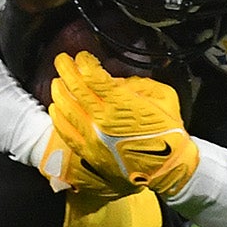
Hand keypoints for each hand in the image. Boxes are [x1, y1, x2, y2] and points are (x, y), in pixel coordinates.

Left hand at [47, 52, 198, 196]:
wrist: (169, 169)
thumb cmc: (169, 134)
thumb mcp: (163, 97)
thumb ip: (137, 84)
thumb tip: (114, 80)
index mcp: (122, 104)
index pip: (92, 76)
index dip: (84, 62)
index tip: (83, 57)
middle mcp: (103, 120)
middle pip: (75, 87)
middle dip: (65, 68)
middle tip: (62, 60)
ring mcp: (93, 137)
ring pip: (65, 107)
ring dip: (59, 90)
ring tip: (58, 81)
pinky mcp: (89, 153)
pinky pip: (65, 131)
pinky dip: (58, 116)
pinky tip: (57, 107)